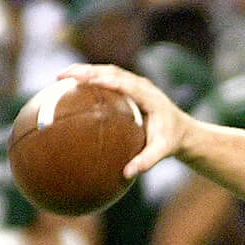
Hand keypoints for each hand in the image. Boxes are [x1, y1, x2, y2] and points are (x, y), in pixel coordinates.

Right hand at [60, 63, 189, 178]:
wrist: (184, 131)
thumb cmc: (171, 141)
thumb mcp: (162, 152)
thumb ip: (147, 161)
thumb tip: (127, 174)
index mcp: (150, 98)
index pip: (126, 85)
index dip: (105, 80)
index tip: (84, 80)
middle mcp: (142, 86)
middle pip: (112, 72)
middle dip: (87, 71)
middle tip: (62, 76)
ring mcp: (136, 84)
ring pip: (108, 71)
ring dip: (85, 71)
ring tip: (61, 76)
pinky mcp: (130, 86)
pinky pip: (108, 77)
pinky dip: (90, 77)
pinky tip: (72, 84)